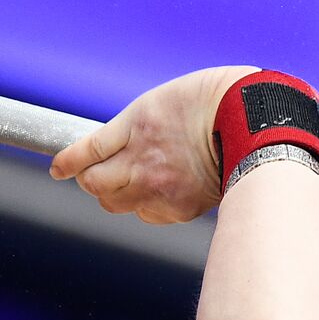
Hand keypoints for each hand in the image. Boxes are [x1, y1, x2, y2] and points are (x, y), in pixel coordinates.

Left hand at [48, 65, 258, 223]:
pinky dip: (150, 206)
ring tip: (140, 181)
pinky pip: (149, 215)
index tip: (60, 168)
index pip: (85, 152)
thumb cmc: (212, 104)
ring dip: (120, 194)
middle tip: (102, 172)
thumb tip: (100, 152)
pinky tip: (167, 191)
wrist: (256, 126)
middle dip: (93, 178)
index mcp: (136, 128)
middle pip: (94, 185)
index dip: (68, 162)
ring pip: (116, 204)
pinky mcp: (180, 208)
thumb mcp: (160, 103)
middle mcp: (142, 162)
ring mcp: (160, 188)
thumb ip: (130, 128)